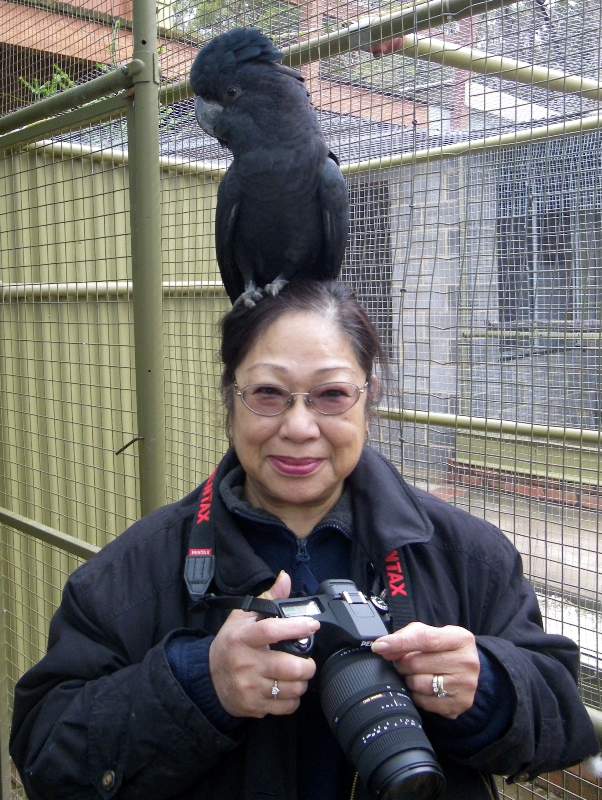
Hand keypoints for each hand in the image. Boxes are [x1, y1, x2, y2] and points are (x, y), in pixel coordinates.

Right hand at [209, 571, 319, 717]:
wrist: (208, 678)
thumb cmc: (231, 643)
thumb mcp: (243, 617)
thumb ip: (268, 598)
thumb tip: (285, 578)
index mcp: (243, 637)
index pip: (272, 630)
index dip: (296, 627)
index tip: (312, 625)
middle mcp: (246, 663)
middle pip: (289, 667)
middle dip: (307, 665)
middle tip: (307, 660)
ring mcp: (249, 687)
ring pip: (292, 689)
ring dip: (302, 682)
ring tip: (298, 674)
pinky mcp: (253, 706)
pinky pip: (286, 706)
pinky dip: (294, 698)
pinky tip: (287, 689)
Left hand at [371, 622, 479, 718]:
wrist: (466, 671)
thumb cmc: (443, 649)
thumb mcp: (429, 634)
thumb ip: (406, 636)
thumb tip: (382, 647)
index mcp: (461, 638)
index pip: (424, 639)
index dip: (399, 643)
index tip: (379, 646)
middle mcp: (467, 662)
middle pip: (417, 663)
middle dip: (402, 663)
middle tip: (403, 662)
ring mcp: (465, 685)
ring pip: (418, 684)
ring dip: (409, 679)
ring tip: (414, 674)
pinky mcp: (460, 704)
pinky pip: (424, 702)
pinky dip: (417, 695)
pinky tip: (423, 688)